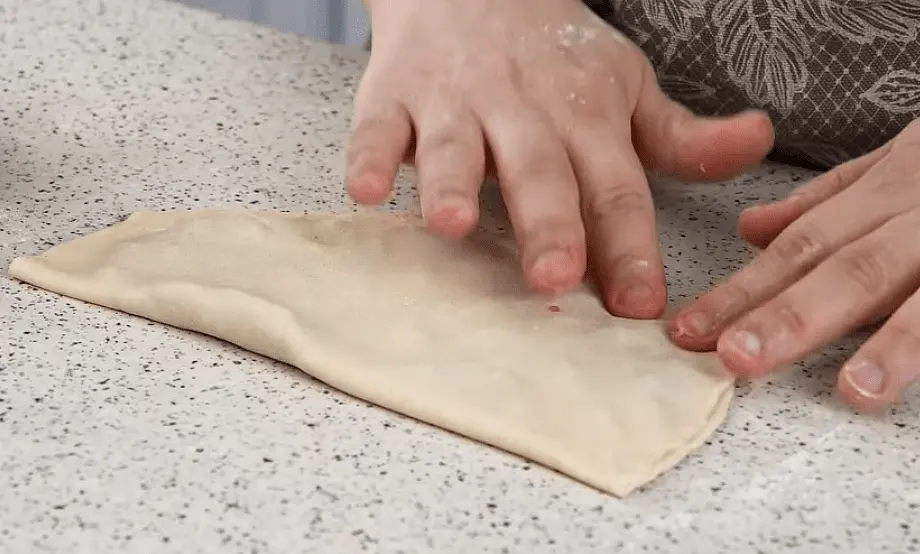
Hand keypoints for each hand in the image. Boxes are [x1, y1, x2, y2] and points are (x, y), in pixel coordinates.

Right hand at [346, 0, 772, 316]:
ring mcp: (455, 100)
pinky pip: (376, 125)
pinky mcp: (393, 93)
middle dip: (546, 224)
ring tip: (452, 223)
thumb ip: (681, 134)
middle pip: (539, 172)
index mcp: (586, 117)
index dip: (630, 248)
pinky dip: (368, 154)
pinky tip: (364, 188)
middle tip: (552, 278)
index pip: (616, 188)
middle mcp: (522, 110)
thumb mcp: (623, 86)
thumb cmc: (552, 54)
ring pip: (454, 145)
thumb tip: (757, 142)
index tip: (642, 307)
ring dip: (452, 181)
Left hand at [670, 119, 919, 411]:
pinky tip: (913, 376)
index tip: (689, 332)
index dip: (742, 290)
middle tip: (733, 358)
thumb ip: (830, 198)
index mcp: (893, 188)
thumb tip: (752, 229)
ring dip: (894, 341)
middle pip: (850, 267)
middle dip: (789, 315)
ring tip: (854, 390)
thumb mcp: (900, 162)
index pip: (800, 246)